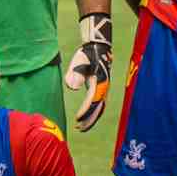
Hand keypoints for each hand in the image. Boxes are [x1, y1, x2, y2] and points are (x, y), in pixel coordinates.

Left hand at [63, 12, 112, 130]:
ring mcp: (104, 88)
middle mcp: (104, 87)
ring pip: (100, 107)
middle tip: (79, 128)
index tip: (77, 119)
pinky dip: (94, 112)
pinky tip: (86, 116)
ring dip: (92, 118)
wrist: (98, 47)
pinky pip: (99, 104)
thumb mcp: (79, 61)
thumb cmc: (87, 54)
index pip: (92, 101)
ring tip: (81, 126)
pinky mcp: (102, 88)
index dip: (85, 111)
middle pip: (98, 108)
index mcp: (99, 83)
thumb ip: (75, 74)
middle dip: (89, 119)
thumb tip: (72, 87)